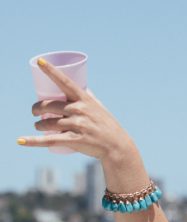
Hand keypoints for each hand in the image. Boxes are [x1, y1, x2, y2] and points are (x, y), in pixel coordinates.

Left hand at [17, 57, 133, 159]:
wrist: (118, 147)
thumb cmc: (108, 127)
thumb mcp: (99, 108)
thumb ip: (87, 97)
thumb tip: (81, 86)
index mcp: (84, 100)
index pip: (65, 82)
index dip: (52, 71)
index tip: (40, 62)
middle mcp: (80, 111)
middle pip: (50, 106)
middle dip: (37, 108)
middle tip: (35, 112)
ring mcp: (78, 126)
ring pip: (49, 123)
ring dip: (39, 125)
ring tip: (38, 126)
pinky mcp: (76, 140)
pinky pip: (50, 140)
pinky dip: (33, 141)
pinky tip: (21, 140)